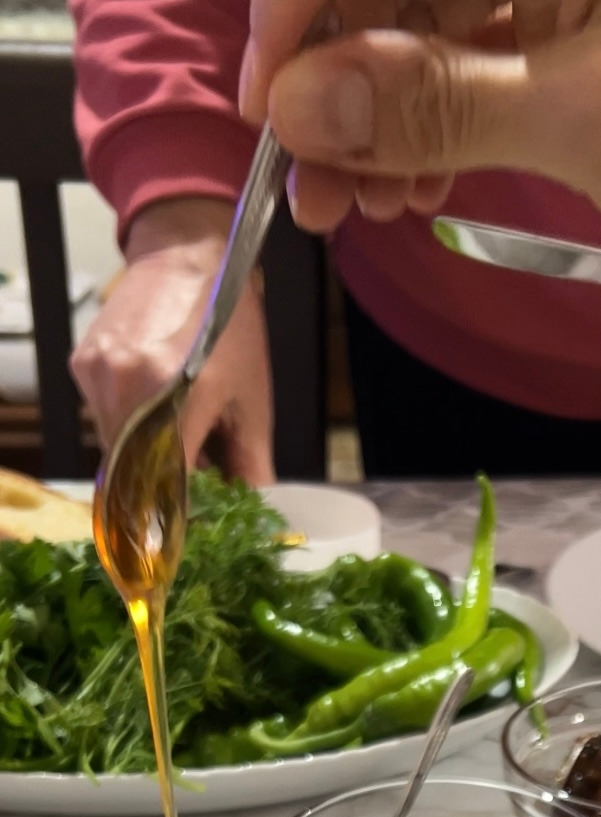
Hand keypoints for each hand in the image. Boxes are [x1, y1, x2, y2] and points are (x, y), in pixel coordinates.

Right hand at [71, 198, 275, 481]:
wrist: (188, 255)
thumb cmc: (229, 325)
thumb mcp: (252, 399)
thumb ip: (252, 462)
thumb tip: (253, 509)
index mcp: (180, 398)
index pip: (169, 485)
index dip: (182, 508)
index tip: (193, 515)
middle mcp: (131, 387)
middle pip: (136, 471)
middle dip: (162, 484)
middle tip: (191, 474)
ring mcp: (102, 374)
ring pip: (114, 448)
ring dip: (142, 456)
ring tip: (176, 431)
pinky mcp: (85, 364)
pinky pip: (101, 417)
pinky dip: (127, 424)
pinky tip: (152, 403)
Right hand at [237, 0, 600, 268]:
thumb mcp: (591, 114)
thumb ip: (440, 101)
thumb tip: (309, 101)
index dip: (315, 13)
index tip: (276, 103)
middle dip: (346, 78)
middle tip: (310, 183)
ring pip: (443, 31)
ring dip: (388, 115)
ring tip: (360, 203)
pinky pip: (491, 69)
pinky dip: (447, 128)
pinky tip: (417, 184)